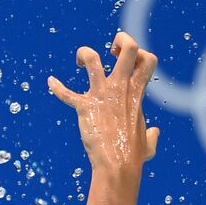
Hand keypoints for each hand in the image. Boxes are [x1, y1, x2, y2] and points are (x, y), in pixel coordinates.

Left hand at [48, 31, 160, 172]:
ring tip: (80, 60)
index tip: (132, 63)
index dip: (141, 54)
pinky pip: (66, 93)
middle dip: (122, 39)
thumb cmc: (133, 156)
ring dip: (85, 54)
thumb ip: (152, 135)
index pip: (148, 59)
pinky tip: (51, 82)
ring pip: (92, 59)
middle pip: (129, 48)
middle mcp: (121, 88)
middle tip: (112, 50)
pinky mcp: (85, 107)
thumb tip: (154, 133)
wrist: (117, 165)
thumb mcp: (148, 143)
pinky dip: (57, 87)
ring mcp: (102, 95)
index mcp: (137, 93)